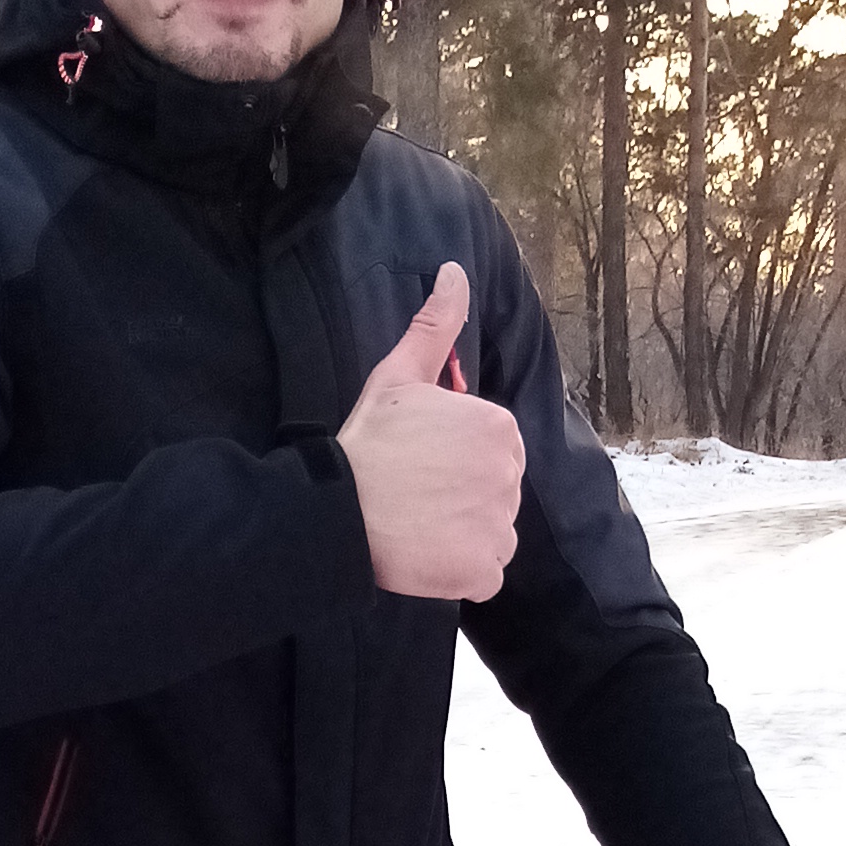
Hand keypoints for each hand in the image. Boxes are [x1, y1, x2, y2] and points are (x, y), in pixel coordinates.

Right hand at [338, 261, 524, 601]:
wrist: (337, 509)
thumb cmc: (368, 442)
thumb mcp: (399, 375)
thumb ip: (435, 327)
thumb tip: (455, 271)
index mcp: (498, 427)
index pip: (495, 451)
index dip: (458, 460)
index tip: (423, 465)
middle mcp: (507, 475)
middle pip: (497, 493)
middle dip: (465, 497)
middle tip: (418, 495)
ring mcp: (498, 526)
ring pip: (494, 534)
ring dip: (465, 535)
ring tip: (420, 525)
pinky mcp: (482, 570)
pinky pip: (486, 574)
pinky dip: (461, 571)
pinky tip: (427, 554)